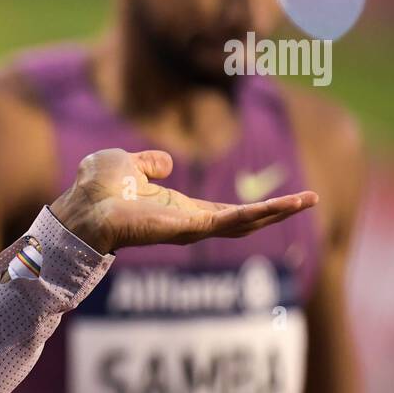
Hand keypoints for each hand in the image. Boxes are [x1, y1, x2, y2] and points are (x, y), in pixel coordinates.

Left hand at [50, 148, 317, 254]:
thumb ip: (150, 164)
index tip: (281, 200)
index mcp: (178, 210)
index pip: (225, 211)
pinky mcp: (190, 228)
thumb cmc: (96, 189)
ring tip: (310, 200)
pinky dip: (261, 213)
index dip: (252, 207)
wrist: (81, 205)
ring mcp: (192, 228)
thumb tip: (165, 164)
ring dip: (278, 212)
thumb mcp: (128, 165)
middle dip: (277, 211)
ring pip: (245, 222)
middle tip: (312, 199)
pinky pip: (233, 220)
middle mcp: (189, 223)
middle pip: (244, 220)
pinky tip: (286, 205)